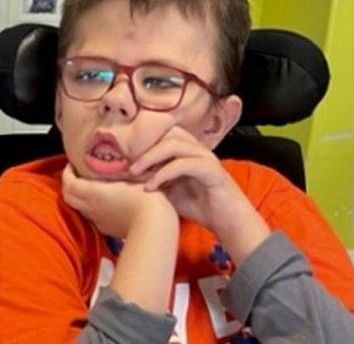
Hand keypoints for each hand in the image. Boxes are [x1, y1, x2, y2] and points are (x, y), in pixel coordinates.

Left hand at [61, 163, 173, 237]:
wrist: (153, 225)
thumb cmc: (145, 197)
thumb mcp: (130, 177)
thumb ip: (117, 172)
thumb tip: (114, 163)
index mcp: (93, 193)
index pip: (68, 183)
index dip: (67, 173)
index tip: (72, 165)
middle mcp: (91, 208)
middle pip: (68, 197)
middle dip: (68, 185)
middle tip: (76, 175)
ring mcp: (98, 220)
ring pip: (79, 208)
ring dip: (79, 197)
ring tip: (89, 187)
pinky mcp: (107, 229)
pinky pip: (93, 217)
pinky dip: (91, 208)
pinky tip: (104, 203)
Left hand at [129, 126, 251, 233]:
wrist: (228, 221)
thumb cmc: (199, 205)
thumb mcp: (170, 191)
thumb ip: (154, 179)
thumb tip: (128, 176)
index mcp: (188, 150)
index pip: (164, 132)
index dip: (144, 141)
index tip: (125, 158)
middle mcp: (197, 149)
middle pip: (168, 132)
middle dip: (145, 145)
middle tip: (128, 164)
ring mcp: (206, 158)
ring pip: (175, 144)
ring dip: (151, 157)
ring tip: (135, 172)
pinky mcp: (212, 171)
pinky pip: (184, 164)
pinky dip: (165, 173)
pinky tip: (152, 186)